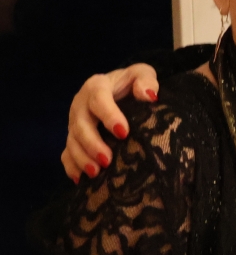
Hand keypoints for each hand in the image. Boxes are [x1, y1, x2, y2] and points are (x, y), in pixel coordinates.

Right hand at [61, 65, 159, 181]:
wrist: (120, 90)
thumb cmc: (132, 84)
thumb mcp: (141, 75)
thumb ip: (146, 80)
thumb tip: (148, 96)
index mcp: (96, 86)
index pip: (98, 98)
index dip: (109, 115)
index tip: (123, 133)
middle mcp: (81, 105)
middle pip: (81, 124)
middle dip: (92, 143)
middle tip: (107, 160)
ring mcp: (75, 122)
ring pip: (72, 141)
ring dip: (82, 158)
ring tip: (96, 173)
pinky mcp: (73, 137)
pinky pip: (66, 153)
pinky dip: (71, 166)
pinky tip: (80, 179)